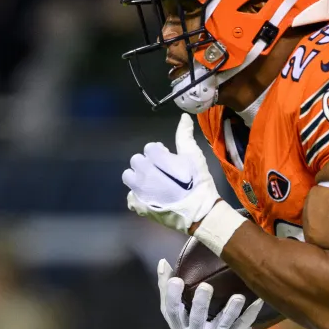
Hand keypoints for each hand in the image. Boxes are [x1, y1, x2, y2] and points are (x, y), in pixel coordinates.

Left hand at [123, 114, 219, 234]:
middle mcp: (142, 172)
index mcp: (154, 157)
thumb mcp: (193, 155)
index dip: (160, 153)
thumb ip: (184, 135)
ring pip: (129, 177)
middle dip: (148, 164)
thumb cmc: (197, 181)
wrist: (199, 211)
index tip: (170, 160)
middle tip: (162, 172)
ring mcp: (138, 190)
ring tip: (154, 185)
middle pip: (137, 161)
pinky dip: (139, 197)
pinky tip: (152, 199)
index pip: (149, 148)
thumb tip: (184, 116)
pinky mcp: (138, 205)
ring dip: (138, 178)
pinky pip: (131, 197)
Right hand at [157, 259, 262, 328]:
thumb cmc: (187, 323)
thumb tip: (163, 262)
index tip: (176, 280)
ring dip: (231, 311)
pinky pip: (242, 328)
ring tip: (238, 297)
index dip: (172, 296)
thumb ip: (167, 287)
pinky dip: (251, 314)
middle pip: (197, 319)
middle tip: (206, 286)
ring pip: (223, 325)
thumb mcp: (174, 310)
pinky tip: (258, 300)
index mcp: (179, 324)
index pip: (171, 311)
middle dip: (201, 304)